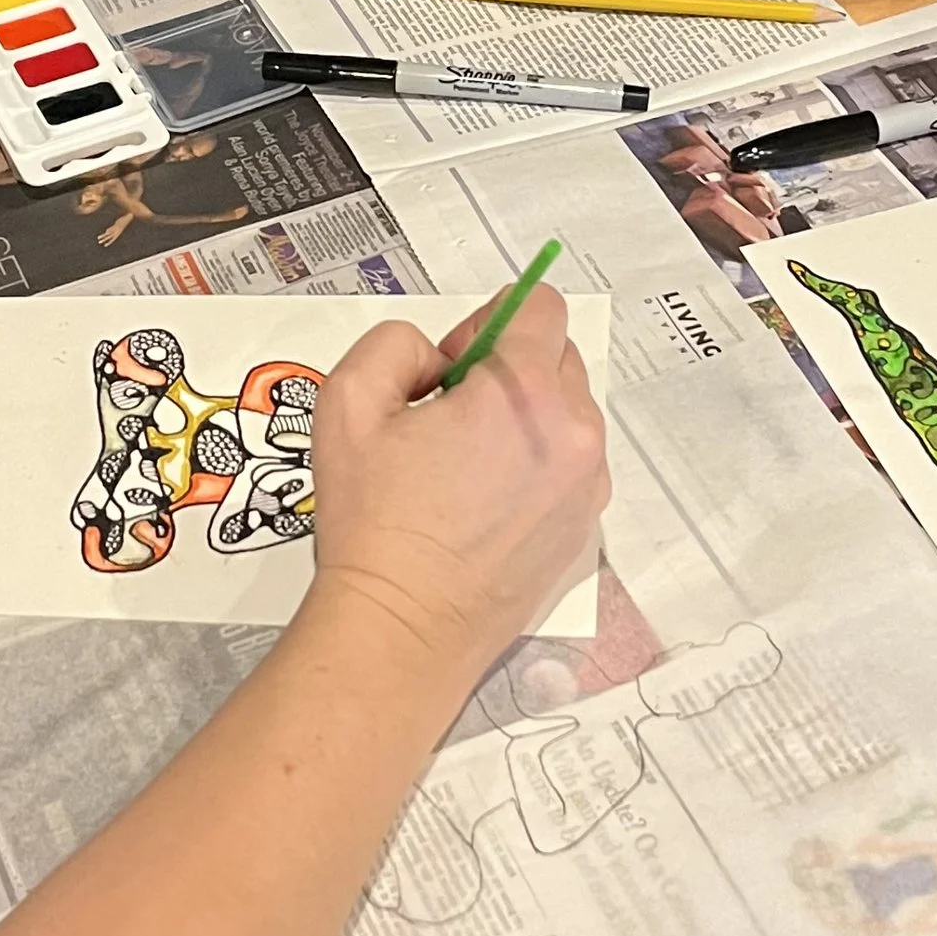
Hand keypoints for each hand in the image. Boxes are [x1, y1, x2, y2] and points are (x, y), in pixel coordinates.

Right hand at [306, 287, 609, 673]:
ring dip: (525, 421)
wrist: (401, 628)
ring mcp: (587, 488)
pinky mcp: (583, 530)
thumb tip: (438, 358)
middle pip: (559, 359)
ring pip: (567, 415)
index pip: (540, 307)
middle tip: (448, 418)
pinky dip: (535, 469)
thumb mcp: (349, 400)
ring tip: (462, 469)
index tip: (454, 365)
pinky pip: (570, 469)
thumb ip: (397, 343)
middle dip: (509, 370)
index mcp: (525, 393)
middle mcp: (573, 435)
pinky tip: (481, 506)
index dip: (490, 322)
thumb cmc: (375, 524)